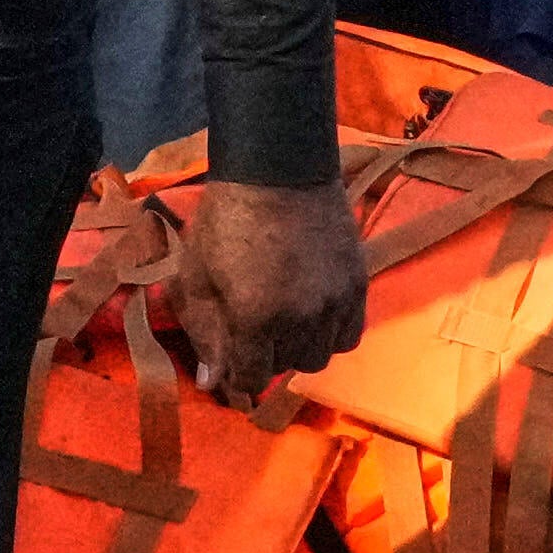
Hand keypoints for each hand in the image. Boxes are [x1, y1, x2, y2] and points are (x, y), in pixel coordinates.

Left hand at [169, 172, 369, 395]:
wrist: (278, 169)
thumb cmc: (225, 219)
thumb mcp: (195, 275)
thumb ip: (203, 332)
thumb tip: (212, 383)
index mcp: (255, 318)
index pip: (250, 379)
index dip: (235, 376)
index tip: (229, 363)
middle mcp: (301, 318)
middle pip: (284, 368)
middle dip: (263, 357)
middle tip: (251, 331)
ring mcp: (335, 302)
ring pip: (319, 356)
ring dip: (297, 348)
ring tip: (282, 322)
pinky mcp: (357, 285)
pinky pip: (349, 335)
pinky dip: (329, 334)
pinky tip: (311, 316)